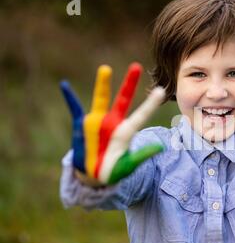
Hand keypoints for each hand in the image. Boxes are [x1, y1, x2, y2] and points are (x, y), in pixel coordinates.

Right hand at [60, 62, 165, 184]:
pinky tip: (64, 84)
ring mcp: (97, 122)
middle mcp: (113, 123)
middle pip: (123, 100)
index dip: (150, 104)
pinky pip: (75, 108)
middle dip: (129, 84)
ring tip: (106, 68)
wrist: (93, 175)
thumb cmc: (114, 170)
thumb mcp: (129, 165)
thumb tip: (161, 147)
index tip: (161, 90)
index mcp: (126, 132)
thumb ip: (142, 155)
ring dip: (102, 85)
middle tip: (137, 66)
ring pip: (100, 99)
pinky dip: (69, 97)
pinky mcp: (82, 125)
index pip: (141, 116)